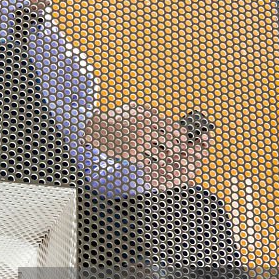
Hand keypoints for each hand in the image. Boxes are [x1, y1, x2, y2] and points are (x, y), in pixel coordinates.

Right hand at [84, 104, 210, 189]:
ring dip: (168, 160)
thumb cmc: (114, 118)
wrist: (95, 128)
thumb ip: (147, 111)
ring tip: (171, 164)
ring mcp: (139, 142)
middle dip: (177, 149)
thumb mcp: (132, 109)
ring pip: (161, 154)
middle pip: (170, 141)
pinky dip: (155, 168)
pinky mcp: (132, 154)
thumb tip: (160, 115)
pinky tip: (157, 169)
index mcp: (147, 116)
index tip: (182, 139)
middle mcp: (145, 129)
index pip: (171, 126)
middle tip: (179, 153)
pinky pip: (149, 163)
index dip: (180, 134)